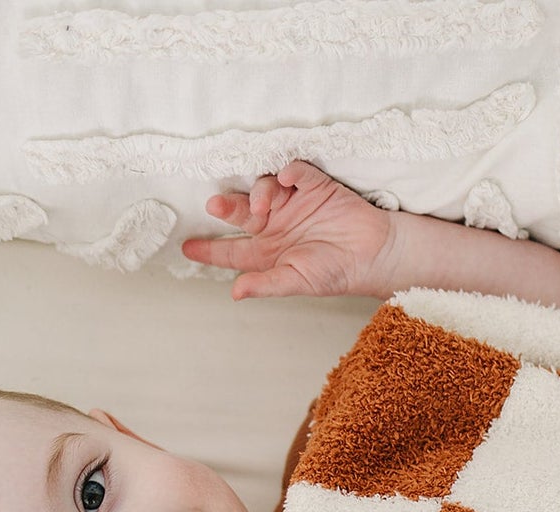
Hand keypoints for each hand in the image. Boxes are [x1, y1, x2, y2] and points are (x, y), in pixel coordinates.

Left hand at [180, 160, 394, 300]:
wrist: (372, 255)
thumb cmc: (336, 273)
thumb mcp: (297, 282)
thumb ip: (266, 284)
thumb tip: (236, 292)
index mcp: (268, 251)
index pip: (232, 251)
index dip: (209, 250)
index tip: (187, 249)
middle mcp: (276, 225)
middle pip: (241, 213)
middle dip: (227, 207)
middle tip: (215, 204)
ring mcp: (293, 204)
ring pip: (264, 188)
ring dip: (259, 192)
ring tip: (264, 205)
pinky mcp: (314, 186)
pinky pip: (297, 172)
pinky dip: (290, 171)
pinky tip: (288, 177)